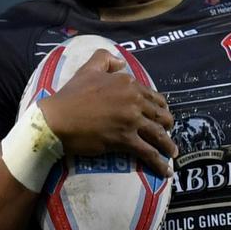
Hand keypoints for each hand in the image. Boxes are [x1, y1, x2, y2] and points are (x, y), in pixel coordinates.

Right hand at [37, 49, 177, 176]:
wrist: (58, 119)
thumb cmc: (71, 94)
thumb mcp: (88, 68)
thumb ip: (105, 59)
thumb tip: (121, 63)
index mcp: (127, 83)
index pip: (152, 96)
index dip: (160, 106)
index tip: (161, 113)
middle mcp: (133, 100)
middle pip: (159, 115)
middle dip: (167, 124)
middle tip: (167, 132)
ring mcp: (131, 120)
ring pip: (157, 134)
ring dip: (168, 144)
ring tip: (172, 152)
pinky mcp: (125, 140)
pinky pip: (147, 152)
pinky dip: (158, 163)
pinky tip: (165, 171)